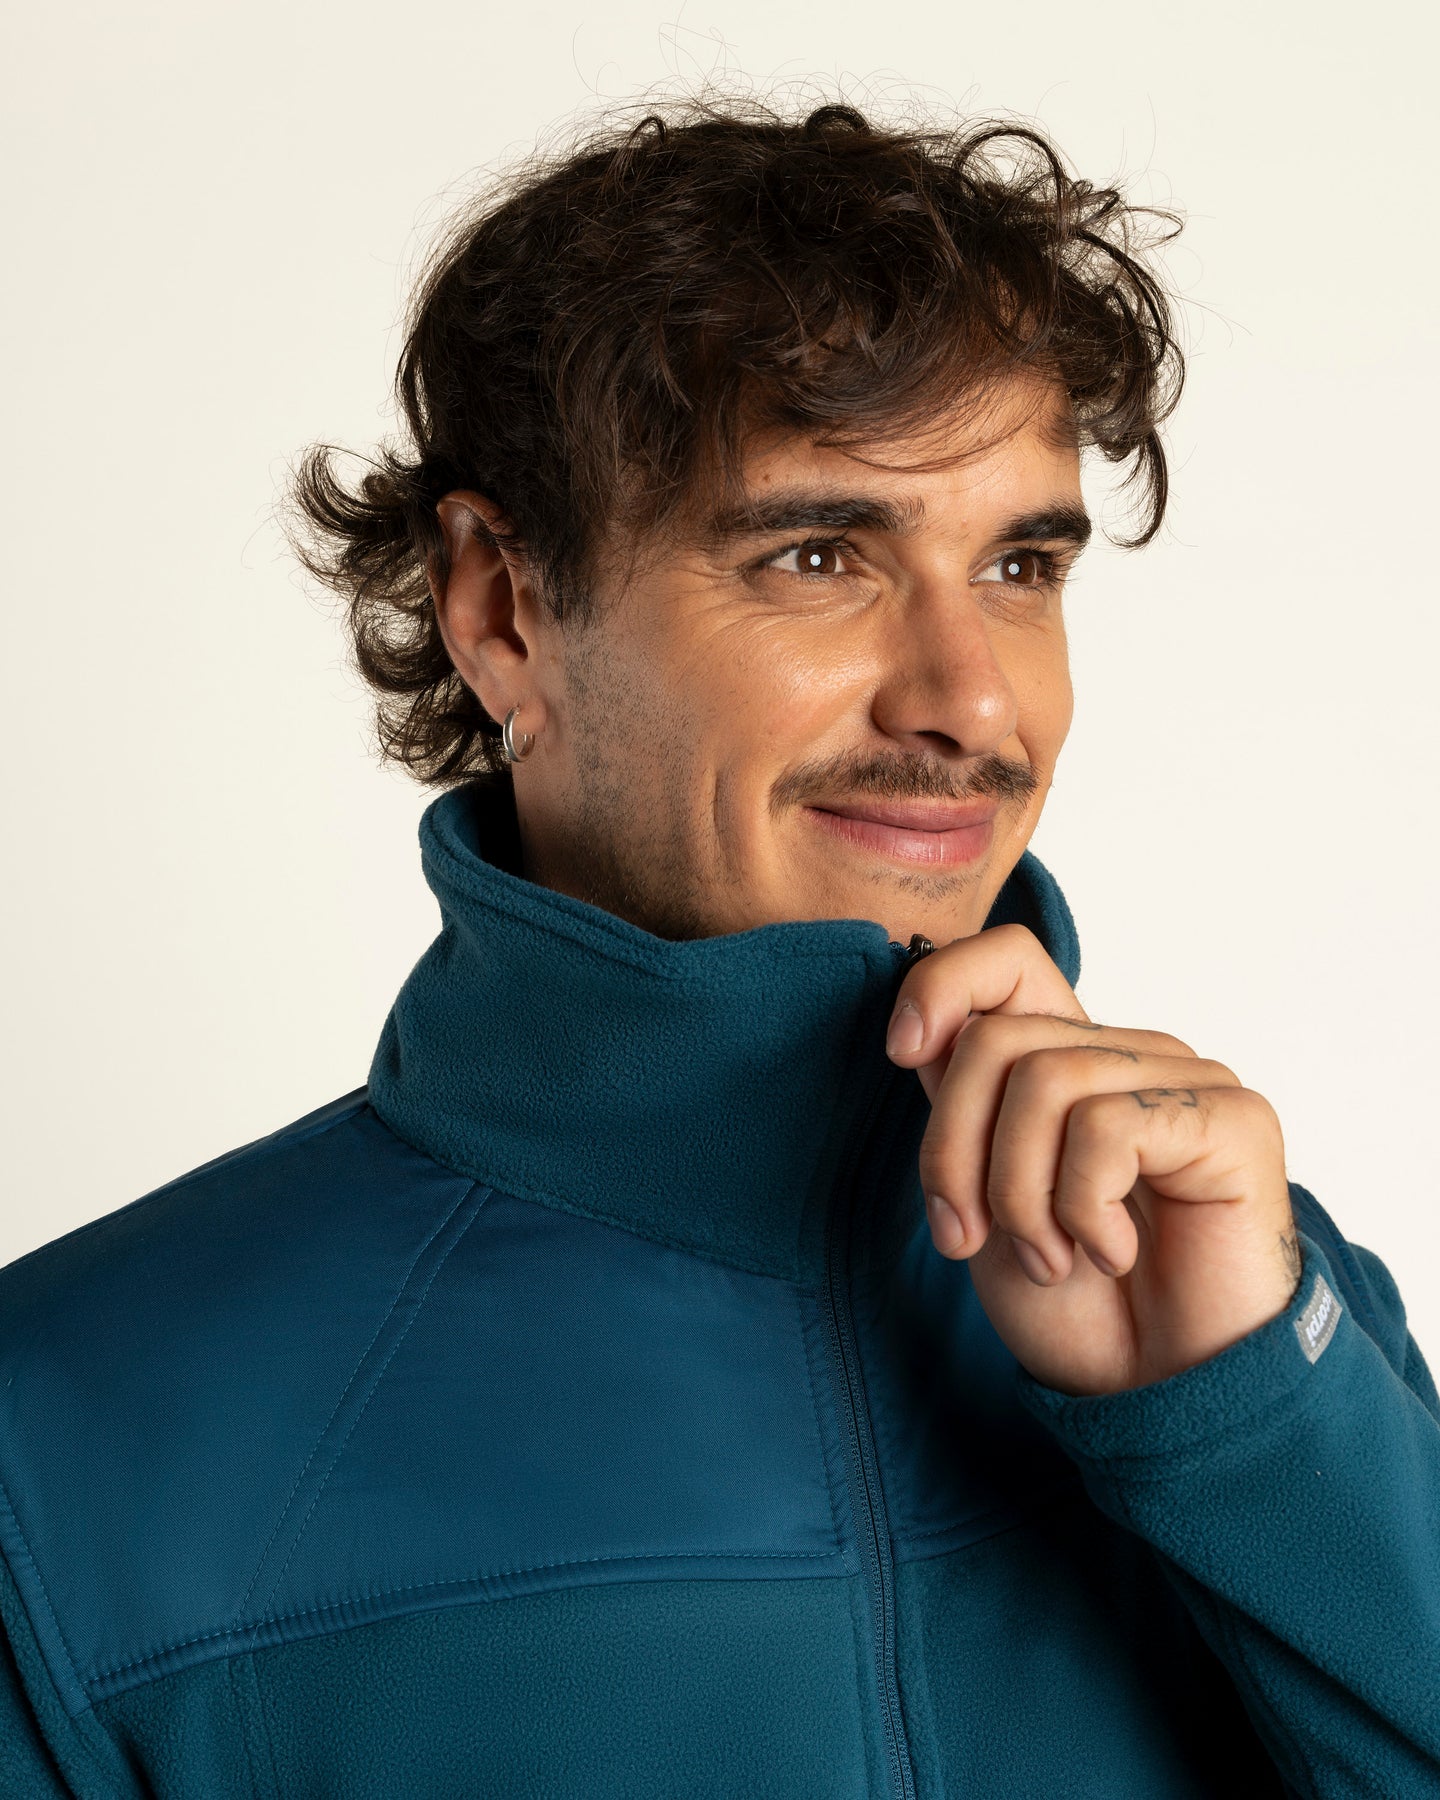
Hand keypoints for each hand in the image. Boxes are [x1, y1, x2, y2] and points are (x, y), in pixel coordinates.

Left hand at [885, 924, 1300, 1396]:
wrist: (1157, 1397)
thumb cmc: (1076, 1306)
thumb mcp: (985, 1199)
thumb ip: (963, 1112)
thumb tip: (918, 1035)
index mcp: (1070, 1061)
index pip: (1009, 960)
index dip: (941, 986)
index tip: (901, 1055)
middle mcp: (1129, 1054)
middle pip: (996, 1039)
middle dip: (953, 1152)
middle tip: (969, 1238)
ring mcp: (1187, 1079)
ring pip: (1043, 1081)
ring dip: (1019, 1197)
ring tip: (1051, 1258)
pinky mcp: (1233, 1120)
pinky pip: (1107, 1130)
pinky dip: (1083, 1210)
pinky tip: (1111, 1253)